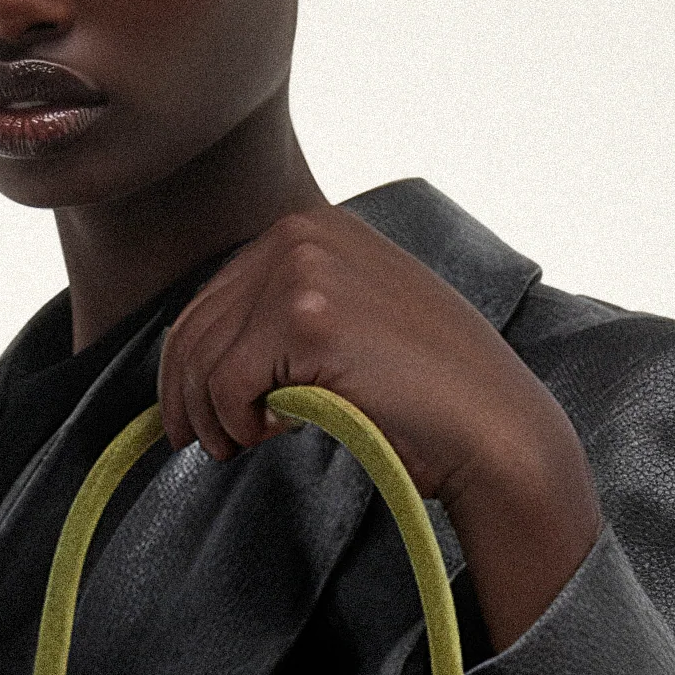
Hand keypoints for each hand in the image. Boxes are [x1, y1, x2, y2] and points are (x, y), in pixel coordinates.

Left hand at [157, 206, 601, 650]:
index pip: (210, 298)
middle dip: (187, 398)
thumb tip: (203, 360)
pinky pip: (227, 384)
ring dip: (212, 418)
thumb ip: (287, 316)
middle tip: (204, 446)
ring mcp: (303, 268)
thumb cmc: (425, 395)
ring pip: (204, 359)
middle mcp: (302, 232)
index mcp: (311, 228)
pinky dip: (238, 422)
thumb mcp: (350, 325)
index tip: (187, 417)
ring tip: (241, 445)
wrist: (488, 424)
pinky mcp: (304, 316)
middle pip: (195, 327)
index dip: (186, 366)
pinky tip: (274, 433)